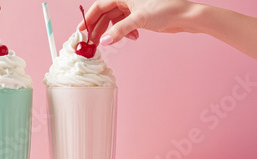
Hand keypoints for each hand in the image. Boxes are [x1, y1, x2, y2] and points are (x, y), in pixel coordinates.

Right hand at [79, 0, 193, 45]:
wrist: (185, 16)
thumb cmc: (166, 10)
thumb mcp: (139, 20)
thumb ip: (119, 31)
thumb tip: (104, 42)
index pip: (99, 6)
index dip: (89, 19)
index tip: (81, 31)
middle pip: (105, 15)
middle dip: (99, 30)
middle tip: (92, 44)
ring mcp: (133, 7)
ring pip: (115, 21)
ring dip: (114, 33)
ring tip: (115, 42)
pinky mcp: (139, 16)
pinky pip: (124, 25)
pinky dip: (125, 33)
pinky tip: (133, 37)